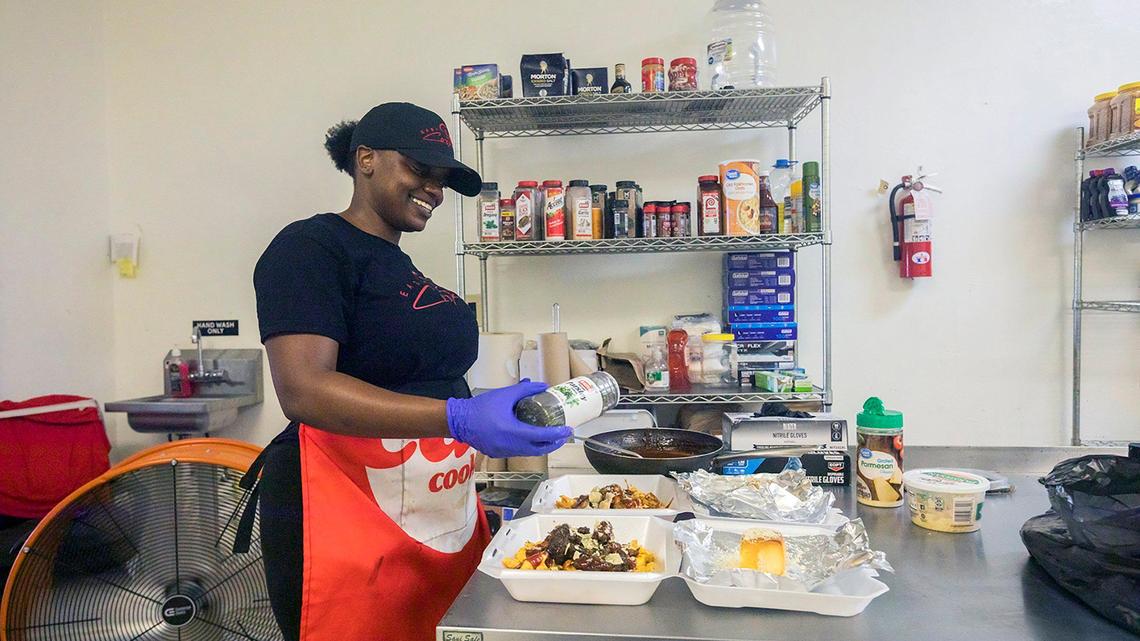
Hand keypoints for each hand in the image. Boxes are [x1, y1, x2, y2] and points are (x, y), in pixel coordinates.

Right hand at [446, 380, 571, 457]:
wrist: (459, 420)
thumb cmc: (481, 408)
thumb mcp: (504, 395)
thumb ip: (525, 390)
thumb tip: (542, 386)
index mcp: (513, 432)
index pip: (541, 436)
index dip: (556, 434)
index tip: (567, 430)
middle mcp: (510, 446)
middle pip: (539, 449)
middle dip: (553, 443)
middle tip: (562, 435)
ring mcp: (504, 452)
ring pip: (529, 453)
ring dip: (541, 446)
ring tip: (550, 436)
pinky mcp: (498, 453)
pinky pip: (518, 452)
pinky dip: (528, 447)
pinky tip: (531, 438)